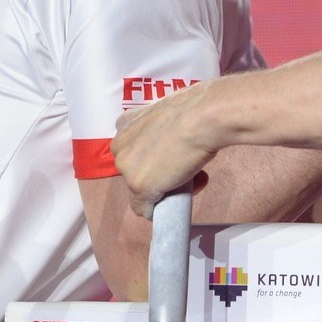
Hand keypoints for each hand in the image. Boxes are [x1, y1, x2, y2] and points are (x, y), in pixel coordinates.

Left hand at [111, 88, 218, 218]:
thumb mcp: (170, 114)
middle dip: (161, 174)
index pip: (135, 151)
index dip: (157, 157)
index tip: (176, 154)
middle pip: (137, 172)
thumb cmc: (196, 110)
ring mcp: (128, 168)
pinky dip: (161, 211)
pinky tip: (179, 200)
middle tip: (186, 166)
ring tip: (191, 176)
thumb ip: (162, 130)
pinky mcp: (139, 187)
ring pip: (143, 191)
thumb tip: (176, 147)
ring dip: (166, 190)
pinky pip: (146, 210)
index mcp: (124, 124)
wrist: (202, 118)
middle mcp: (119, 146)